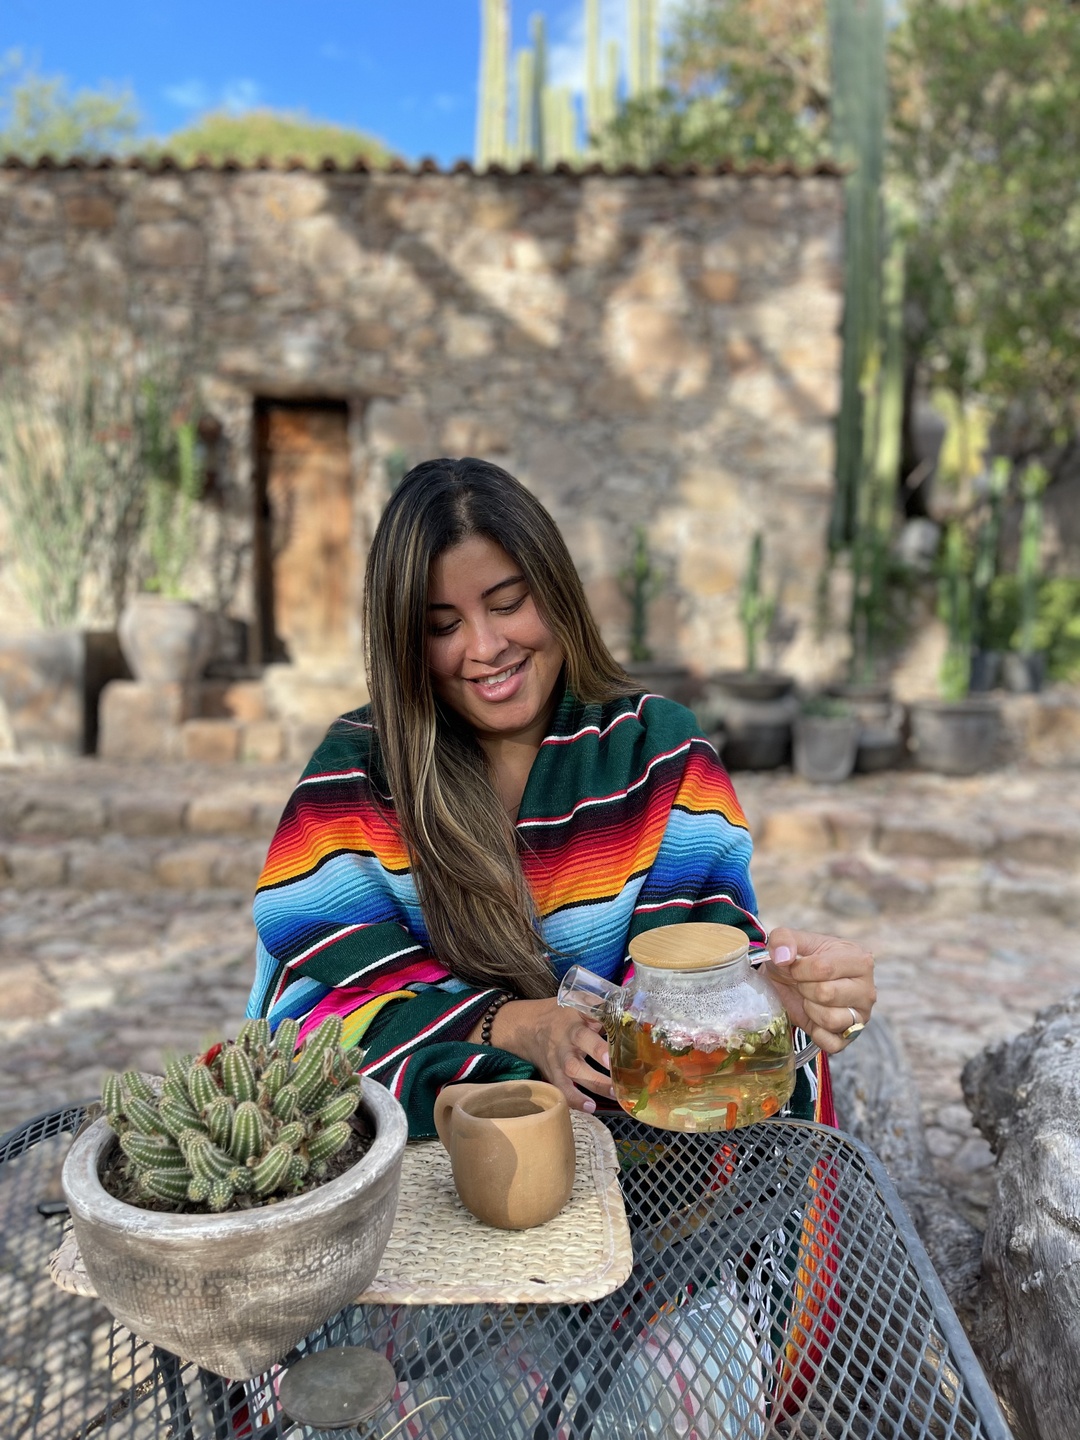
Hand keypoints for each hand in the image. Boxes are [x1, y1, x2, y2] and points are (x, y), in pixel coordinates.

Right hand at [479, 998, 613, 1111]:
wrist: (527, 1026)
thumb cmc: (561, 1014)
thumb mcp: (577, 1002)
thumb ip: (600, 1005)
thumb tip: (630, 1011)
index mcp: (572, 1024)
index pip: (583, 1034)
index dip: (596, 1046)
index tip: (610, 1056)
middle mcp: (563, 1044)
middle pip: (574, 1063)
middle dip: (595, 1075)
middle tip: (617, 1082)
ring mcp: (556, 1061)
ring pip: (570, 1077)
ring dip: (592, 1087)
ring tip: (613, 1095)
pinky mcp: (552, 1074)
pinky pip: (561, 1089)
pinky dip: (574, 1100)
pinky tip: (590, 1107)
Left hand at [761, 927, 875, 1055]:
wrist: (789, 983)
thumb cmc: (796, 960)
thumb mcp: (787, 939)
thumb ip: (783, 938)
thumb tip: (783, 956)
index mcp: (859, 960)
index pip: (824, 968)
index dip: (800, 969)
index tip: (796, 967)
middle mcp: (867, 989)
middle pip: (827, 994)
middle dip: (805, 988)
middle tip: (804, 984)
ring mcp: (862, 1015)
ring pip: (831, 1020)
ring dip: (810, 1009)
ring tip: (810, 999)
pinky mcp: (851, 1037)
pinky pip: (833, 1044)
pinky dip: (816, 1033)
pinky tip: (814, 1018)